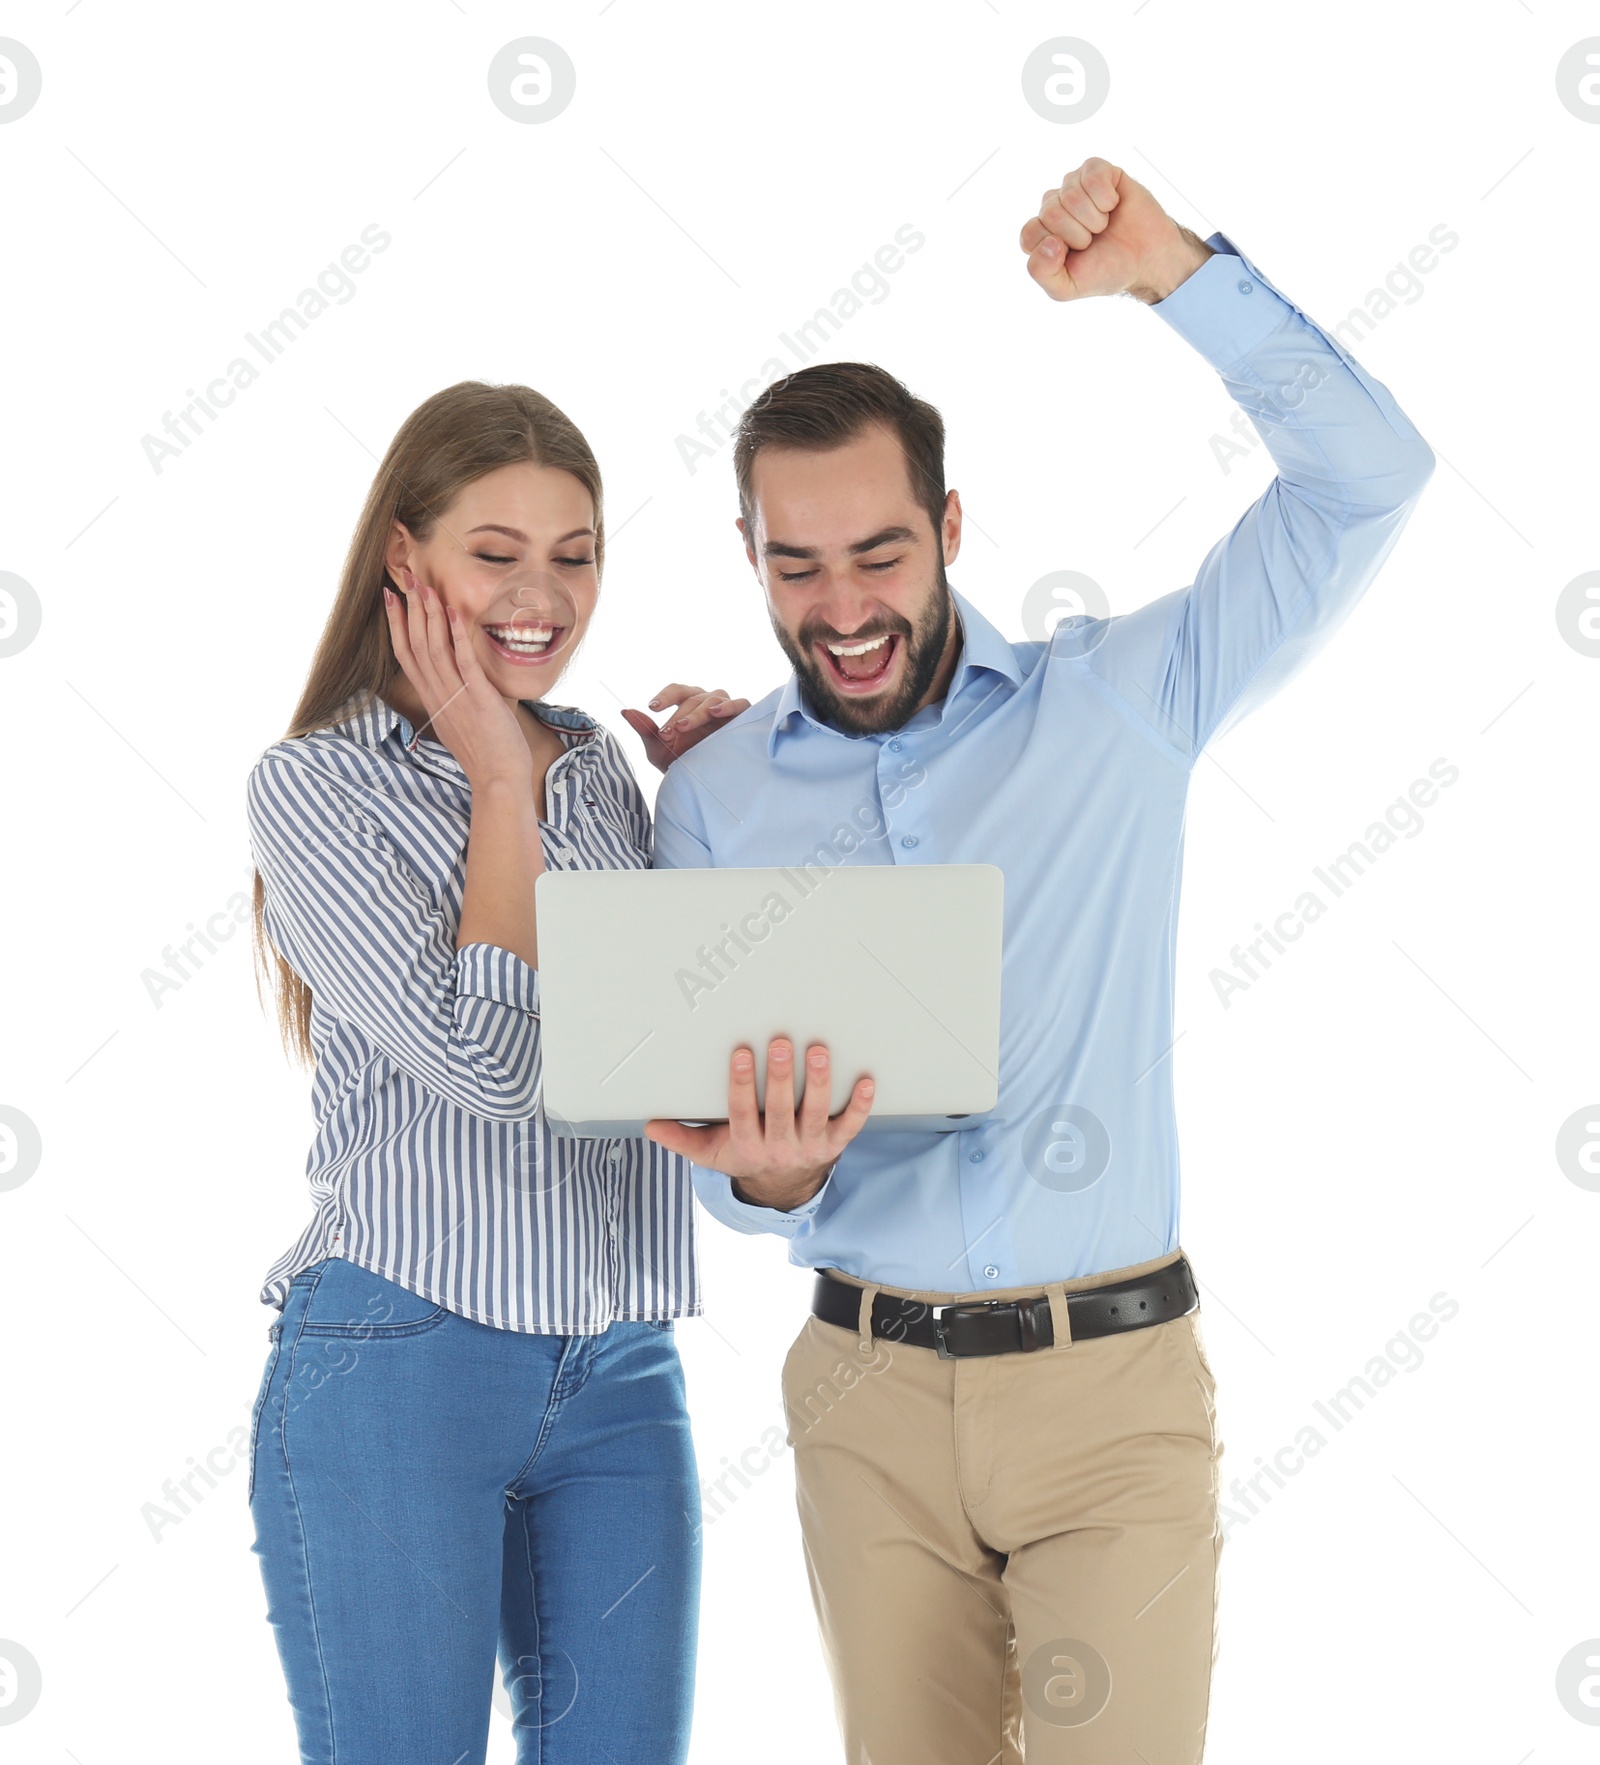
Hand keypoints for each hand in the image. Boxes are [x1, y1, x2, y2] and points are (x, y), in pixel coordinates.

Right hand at [383, 564, 530, 788]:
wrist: (498, 779)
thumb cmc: (485, 752)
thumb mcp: (460, 720)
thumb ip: (452, 697)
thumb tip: (456, 678)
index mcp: (432, 699)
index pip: (406, 654)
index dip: (397, 624)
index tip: (391, 598)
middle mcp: (438, 696)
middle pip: (415, 646)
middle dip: (409, 610)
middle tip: (405, 579)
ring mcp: (456, 698)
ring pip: (434, 650)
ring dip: (429, 616)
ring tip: (425, 588)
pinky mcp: (479, 700)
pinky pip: (464, 663)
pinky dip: (457, 636)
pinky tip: (454, 613)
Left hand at [622, 682, 750, 773]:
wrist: (704, 782)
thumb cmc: (682, 762)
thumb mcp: (659, 750)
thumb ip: (645, 730)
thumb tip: (625, 712)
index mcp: (687, 704)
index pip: (677, 691)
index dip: (665, 696)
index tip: (652, 708)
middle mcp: (706, 702)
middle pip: (693, 698)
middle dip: (678, 715)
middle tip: (667, 733)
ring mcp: (724, 709)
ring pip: (713, 699)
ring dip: (697, 713)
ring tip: (685, 726)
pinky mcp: (742, 718)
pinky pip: (740, 704)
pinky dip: (729, 706)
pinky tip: (716, 713)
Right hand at [645, 1037, 873, 1211]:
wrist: (782, 1188)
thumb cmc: (744, 1157)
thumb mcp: (710, 1153)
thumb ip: (682, 1139)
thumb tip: (651, 1126)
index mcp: (747, 1147)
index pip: (742, 1113)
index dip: (742, 1084)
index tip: (742, 1053)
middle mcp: (780, 1149)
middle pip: (780, 1111)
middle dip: (781, 1076)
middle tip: (782, 1042)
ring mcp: (810, 1147)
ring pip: (815, 1114)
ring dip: (818, 1082)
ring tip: (819, 1051)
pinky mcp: (835, 1144)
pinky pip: (849, 1125)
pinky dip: (859, 1105)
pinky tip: (866, 1081)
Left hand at [1019, 157, 1212, 304]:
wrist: (1145, 260)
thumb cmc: (1105, 270)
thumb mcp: (1066, 288)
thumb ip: (1041, 273)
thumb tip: (1048, 242)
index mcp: (1040, 233)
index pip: (1029, 233)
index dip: (1055, 248)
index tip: (1075, 254)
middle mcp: (1053, 206)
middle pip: (1050, 213)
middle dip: (1078, 234)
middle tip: (1094, 240)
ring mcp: (1074, 185)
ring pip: (1070, 195)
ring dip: (1095, 218)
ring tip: (1104, 225)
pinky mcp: (1097, 170)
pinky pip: (1091, 175)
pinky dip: (1106, 197)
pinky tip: (1113, 205)